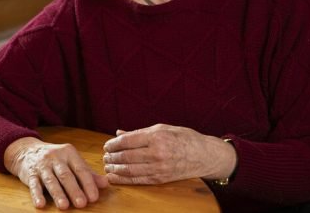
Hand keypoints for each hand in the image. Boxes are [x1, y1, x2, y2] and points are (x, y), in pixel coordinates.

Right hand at [4, 137, 108, 209]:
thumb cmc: (56, 159)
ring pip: (51, 180)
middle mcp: (56, 158)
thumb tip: (105, 183)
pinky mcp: (30, 174)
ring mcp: (42, 165)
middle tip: (82, 204)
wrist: (28, 151)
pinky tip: (40, 204)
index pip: (81, 169)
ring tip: (64, 206)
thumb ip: (88, 173)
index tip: (94, 197)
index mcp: (69, 153)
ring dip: (58, 194)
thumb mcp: (72, 161)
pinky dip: (37, 195)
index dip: (88, 183)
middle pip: (66, 175)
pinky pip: (33, 184)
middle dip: (74, 190)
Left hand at [102, 124, 236, 184]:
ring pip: (129, 170)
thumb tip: (119, 133)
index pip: (128, 141)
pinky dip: (122, 179)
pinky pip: (137, 180)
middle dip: (112, 157)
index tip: (107, 145)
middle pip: (126, 156)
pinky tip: (114, 176)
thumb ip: (140, 132)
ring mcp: (159, 168)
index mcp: (157, 136)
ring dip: (114, 169)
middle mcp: (157, 152)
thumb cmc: (184, 138)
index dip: (113, 144)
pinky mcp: (160, 179)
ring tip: (107, 166)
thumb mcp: (163, 128)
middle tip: (105, 156)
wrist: (204, 155)